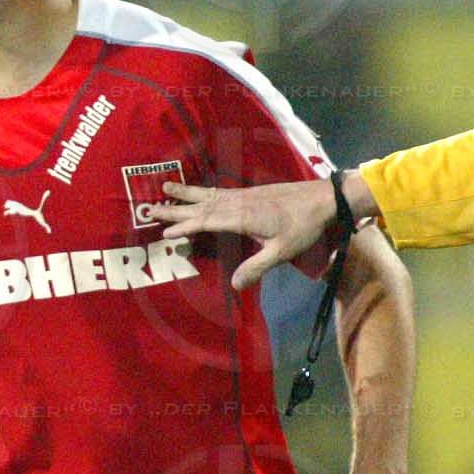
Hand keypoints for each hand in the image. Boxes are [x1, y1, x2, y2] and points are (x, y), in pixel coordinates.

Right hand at [147, 179, 335, 291]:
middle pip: (202, 205)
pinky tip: (199, 192)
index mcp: (242, 216)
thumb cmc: (303, 227)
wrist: (322, 199)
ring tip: (166, 188)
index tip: (165, 233)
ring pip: (208, 195)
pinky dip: (203, 192)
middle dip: (176, 208)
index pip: (207, 222)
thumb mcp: (281, 251)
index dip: (186, 227)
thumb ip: (257, 267)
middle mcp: (238, 202)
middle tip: (151, 208)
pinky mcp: (250, 192)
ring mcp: (243, 195)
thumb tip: (233, 284)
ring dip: (186, 194)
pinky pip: (219, 192)